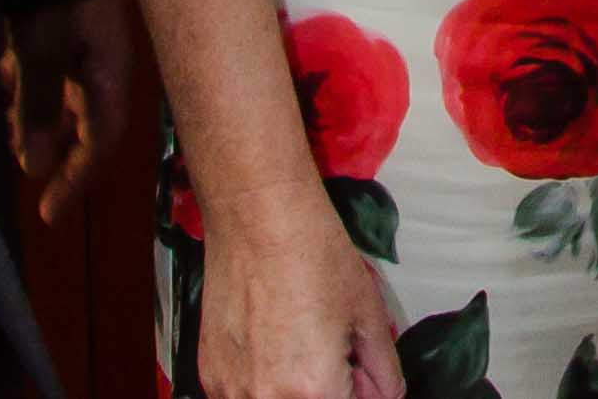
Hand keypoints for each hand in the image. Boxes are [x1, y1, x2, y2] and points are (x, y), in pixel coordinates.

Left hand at [3, 0, 145, 226]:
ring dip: (29, 115)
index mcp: (109, 71)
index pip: (100, 140)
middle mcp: (100, 58)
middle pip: (80, 119)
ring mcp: (80, 36)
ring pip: (56, 92)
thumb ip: (38, 107)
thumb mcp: (42, 49)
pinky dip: (18, 83)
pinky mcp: (58, 17)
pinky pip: (40, 65)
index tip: (48, 215)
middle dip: (51, 148)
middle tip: (18, 168)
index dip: (76, 179)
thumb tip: (33, 167)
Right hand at [196, 197, 404, 398]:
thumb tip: (388, 395)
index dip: (358, 392)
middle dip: (330, 390)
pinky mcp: (210, 376)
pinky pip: (245, 395)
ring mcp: (231, 391)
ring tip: (301, 344)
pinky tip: (272, 342)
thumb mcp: (368, 312)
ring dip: (295, 390)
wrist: (258, 217)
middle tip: (333, 354)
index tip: (358, 374)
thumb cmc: (312, 253)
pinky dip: (265, 382)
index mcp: (314, 390)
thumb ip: (383, 369)